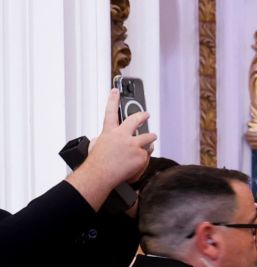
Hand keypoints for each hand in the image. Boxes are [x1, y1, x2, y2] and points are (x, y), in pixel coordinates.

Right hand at [68, 89, 154, 209]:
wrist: (99, 176)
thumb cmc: (96, 164)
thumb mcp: (95, 146)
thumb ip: (105, 138)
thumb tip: (107, 137)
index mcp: (109, 133)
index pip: (110, 112)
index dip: (112, 100)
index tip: (115, 91)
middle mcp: (123, 136)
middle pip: (135, 120)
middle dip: (142, 115)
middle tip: (146, 114)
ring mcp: (133, 145)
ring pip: (149, 137)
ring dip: (150, 139)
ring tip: (150, 141)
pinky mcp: (141, 155)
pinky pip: (147, 155)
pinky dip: (143, 160)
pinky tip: (135, 164)